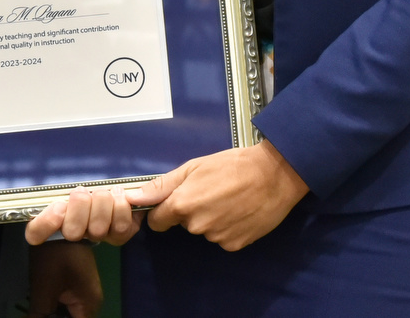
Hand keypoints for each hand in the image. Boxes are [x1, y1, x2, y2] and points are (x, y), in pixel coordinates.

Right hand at [25, 185, 142, 246]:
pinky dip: (122, 207)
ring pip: (97, 229)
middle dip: (81, 206)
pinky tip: (123, 195)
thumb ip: (59, 187)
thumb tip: (60, 206)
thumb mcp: (73, 178)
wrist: (119, 186)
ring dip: (103, 205)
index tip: (58, 206)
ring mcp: (98, 234)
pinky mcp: (120, 234)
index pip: (36, 233)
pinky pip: (120, 227)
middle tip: (84, 190)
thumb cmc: (89, 180)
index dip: (45, 224)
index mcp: (55, 216)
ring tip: (108, 191)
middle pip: (72, 231)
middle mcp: (76, 230)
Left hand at [27, 239, 102, 317]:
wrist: (59, 226)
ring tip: (39, 309)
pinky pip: (67, 305)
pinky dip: (55, 308)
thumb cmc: (54, 259)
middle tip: (38, 312)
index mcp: (89, 306)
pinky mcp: (77, 285)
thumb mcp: (43, 292)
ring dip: (53, 313)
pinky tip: (43, 306)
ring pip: (69, 314)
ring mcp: (85, 293)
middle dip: (56, 317)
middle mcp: (91, 302)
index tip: (42, 316)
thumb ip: (40, 316)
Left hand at [125, 140, 308, 251]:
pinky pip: (224, 238)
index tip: (177, 202)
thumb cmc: (234, 164)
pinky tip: (240, 211)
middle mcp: (197, 226)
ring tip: (230, 199)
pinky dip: (229, 227)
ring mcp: (217, 238)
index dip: (165, 211)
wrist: (275, 174)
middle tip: (213, 191)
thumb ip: (163, 185)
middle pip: (184, 224)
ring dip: (212, 219)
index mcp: (182, 204)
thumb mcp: (195, 166)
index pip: (158, 221)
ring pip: (205, 231)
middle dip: (193, 211)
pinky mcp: (235, 245)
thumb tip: (133, 197)